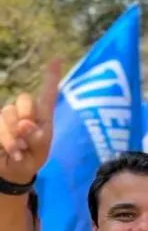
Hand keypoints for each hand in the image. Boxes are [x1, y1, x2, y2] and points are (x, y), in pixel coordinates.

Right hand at [0, 61, 60, 183]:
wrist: (13, 171)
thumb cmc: (31, 158)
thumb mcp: (39, 152)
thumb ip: (36, 138)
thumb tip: (25, 124)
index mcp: (42, 116)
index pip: (47, 94)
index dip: (51, 76)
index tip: (57, 59)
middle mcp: (24, 112)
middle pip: (23, 99)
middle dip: (25, 117)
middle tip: (27, 138)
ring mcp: (7, 116)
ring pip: (7, 114)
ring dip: (13, 136)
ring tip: (19, 150)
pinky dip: (6, 140)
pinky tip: (11, 151)